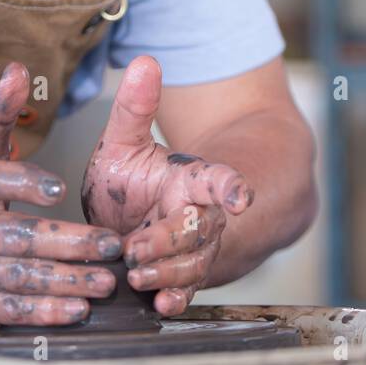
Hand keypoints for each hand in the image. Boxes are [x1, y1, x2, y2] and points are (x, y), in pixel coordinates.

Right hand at [0, 62, 122, 329]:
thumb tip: (18, 71)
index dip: (21, 183)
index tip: (58, 188)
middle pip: (12, 236)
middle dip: (66, 243)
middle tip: (111, 245)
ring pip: (15, 276)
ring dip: (64, 281)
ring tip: (105, 281)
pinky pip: (5, 309)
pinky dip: (42, 312)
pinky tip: (76, 310)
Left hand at [81, 56, 253, 315]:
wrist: (134, 223)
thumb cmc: (131, 182)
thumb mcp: (124, 141)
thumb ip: (134, 106)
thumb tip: (144, 60)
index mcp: (193, 178)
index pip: (221, 179)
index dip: (232, 187)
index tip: (240, 197)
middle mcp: (199, 215)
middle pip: (201, 227)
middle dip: (172, 238)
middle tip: (137, 246)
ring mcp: (193, 249)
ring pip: (194, 262)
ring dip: (167, 270)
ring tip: (137, 273)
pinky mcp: (180, 277)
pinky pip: (185, 290)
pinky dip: (175, 298)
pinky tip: (162, 303)